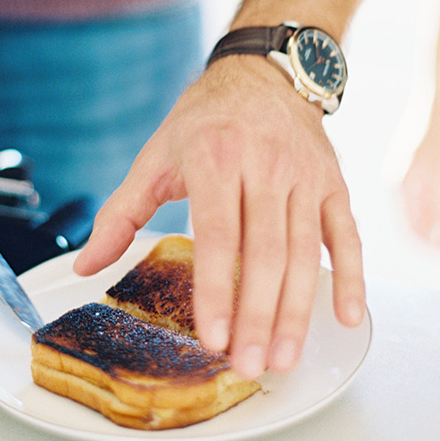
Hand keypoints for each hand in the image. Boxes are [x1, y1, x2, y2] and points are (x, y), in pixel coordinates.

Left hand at [74, 55, 365, 378]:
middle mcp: (265, 165)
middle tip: (251, 366)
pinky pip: (347, 235)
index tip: (213, 337)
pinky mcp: (333, 183)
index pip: (219, 234)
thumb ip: (121, 213)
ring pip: (306, 252)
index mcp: (215, 158)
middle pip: (266, 252)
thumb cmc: (204, 120)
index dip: (216, 289)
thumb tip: (87, 266)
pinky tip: (348, 318)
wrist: (262, 74)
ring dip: (298, 310)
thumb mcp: (156, 156)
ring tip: (285, 358)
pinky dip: (352, 277)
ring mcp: (304, 176)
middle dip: (259, 315)